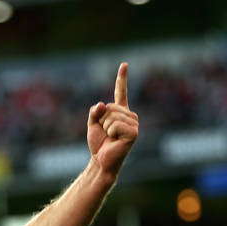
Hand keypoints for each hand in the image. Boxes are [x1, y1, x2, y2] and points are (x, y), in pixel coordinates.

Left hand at [87, 62, 139, 177]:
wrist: (101, 160)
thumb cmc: (98, 144)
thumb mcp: (92, 124)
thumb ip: (95, 112)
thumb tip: (102, 104)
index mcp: (120, 112)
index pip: (121, 92)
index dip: (122, 78)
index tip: (124, 64)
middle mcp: (130, 116)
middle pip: (110, 107)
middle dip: (101, 120)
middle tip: (106, 133)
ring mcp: (134, 124)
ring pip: (112, 116)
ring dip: (106, 128)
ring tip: (110, 137)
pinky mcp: (134, 133)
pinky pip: (115, 125)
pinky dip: (111, 132)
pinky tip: (115, 140)